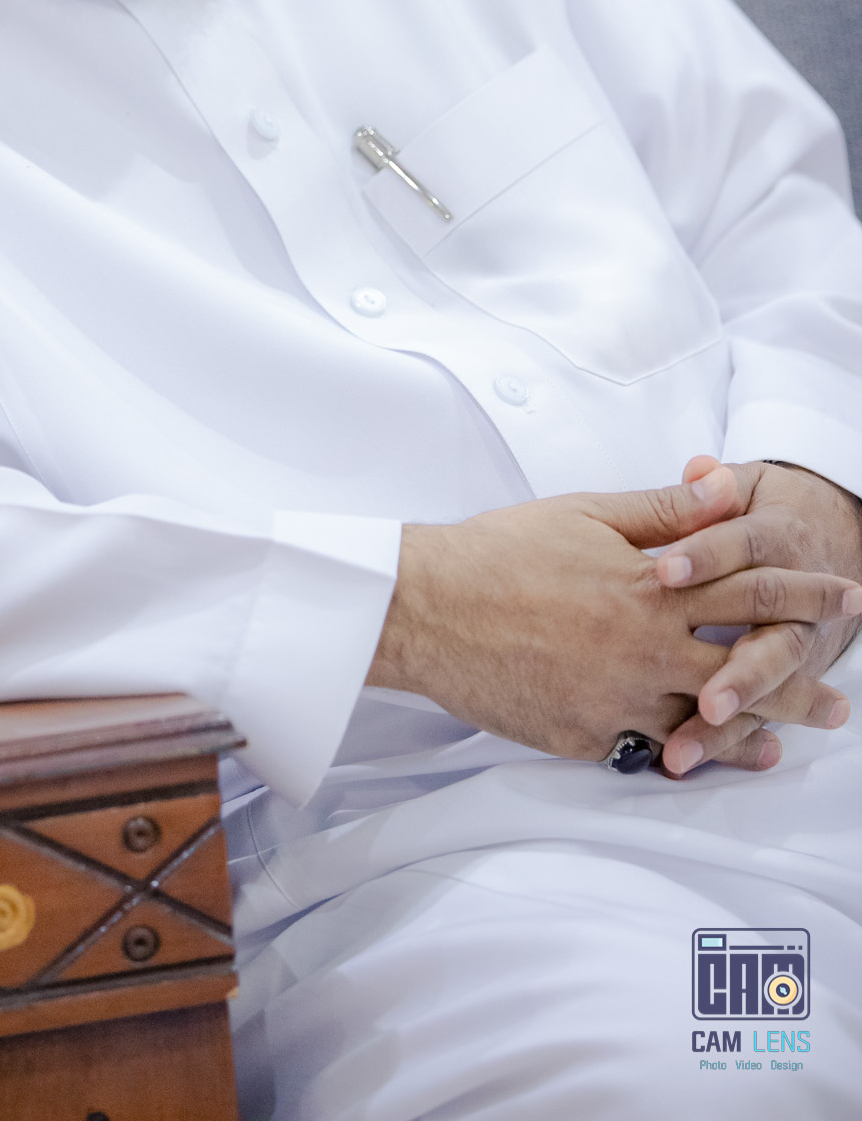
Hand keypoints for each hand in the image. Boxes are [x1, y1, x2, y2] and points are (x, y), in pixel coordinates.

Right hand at [368, 466, 859, 764]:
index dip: (803, 595)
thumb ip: (665, 509)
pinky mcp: (583, 735)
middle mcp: (644, 651)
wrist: (427, 608)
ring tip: (784, 746)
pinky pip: (644, 750)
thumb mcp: (587, 513)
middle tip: (839, 702)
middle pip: (746, 671)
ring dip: (752, 736)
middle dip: (801, 685)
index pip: (751, 592)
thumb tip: (726, 486)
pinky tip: (700, 760)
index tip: (842, 598)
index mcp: (653, 591)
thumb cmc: (500, 551)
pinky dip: (680, 756)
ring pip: (705, 727)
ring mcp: (616, 700)